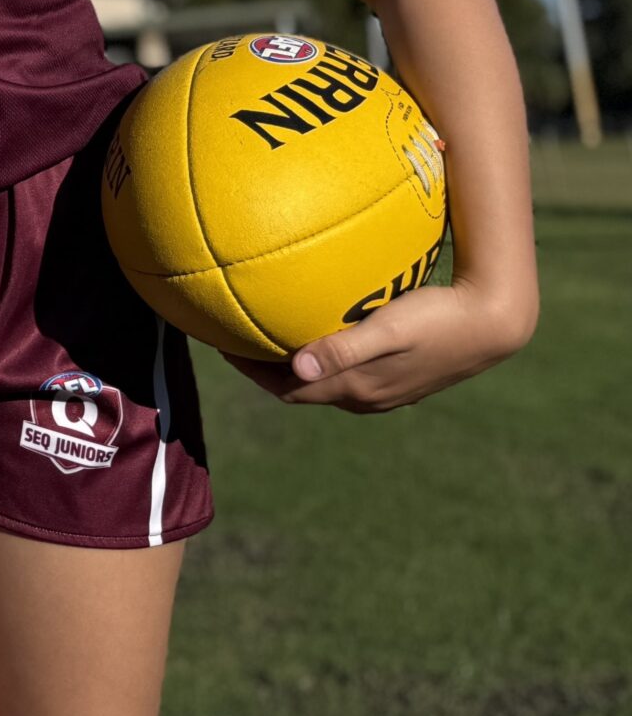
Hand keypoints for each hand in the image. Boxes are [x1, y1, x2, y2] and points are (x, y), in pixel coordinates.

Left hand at [219, 279, 535, 413]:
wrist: (495, 325)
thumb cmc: (440, 319)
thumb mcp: (390, 330)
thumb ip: (344, 350)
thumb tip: (295, 367)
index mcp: (357, 389)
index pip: (287, 389)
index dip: (250, 371)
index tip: (220, 345)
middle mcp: (366, 397)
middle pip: (298, 389)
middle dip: (262, 368)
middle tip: (233, 338)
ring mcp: (384, 390)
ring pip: (322, 382)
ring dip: (291, 364)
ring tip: (264, 334)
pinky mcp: (398, 376)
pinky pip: (346, 370)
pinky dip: (320, 356)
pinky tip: (317, 327)